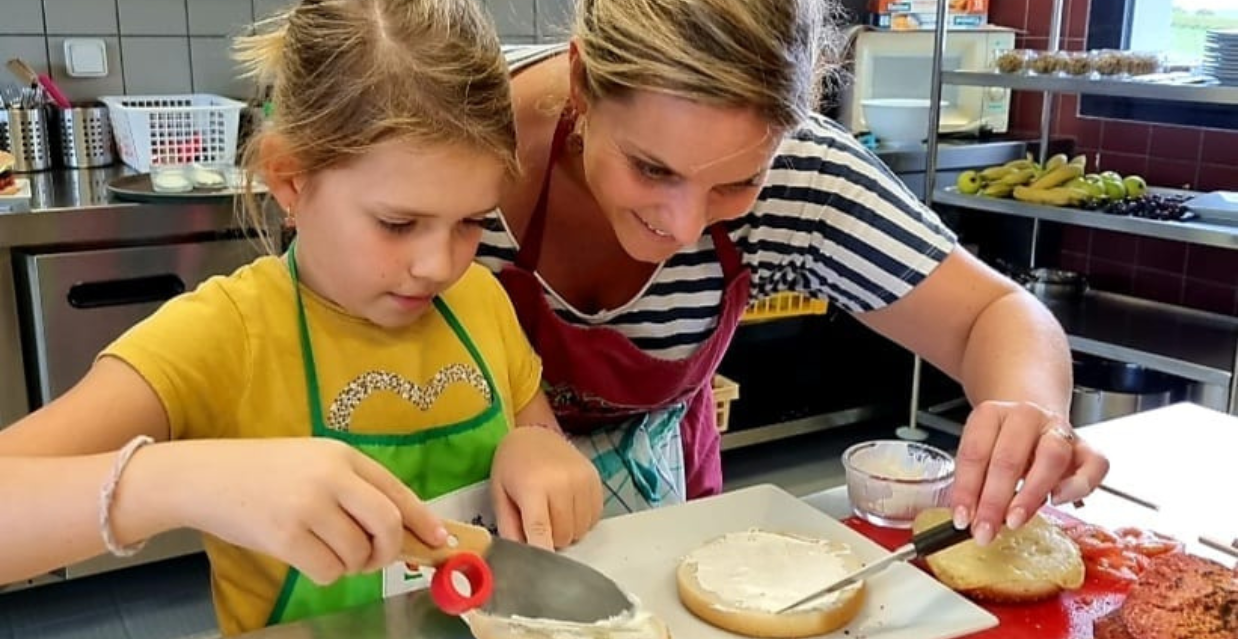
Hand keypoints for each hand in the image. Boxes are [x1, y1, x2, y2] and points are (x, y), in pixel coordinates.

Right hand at [142, 438, 446, 584]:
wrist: (204, 476)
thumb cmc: (263, 472)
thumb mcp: (314, 462)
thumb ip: (354, 488)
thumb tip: (401, 529)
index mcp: (343, 456)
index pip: (398, 492)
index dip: (425, 521)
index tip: (441, 542)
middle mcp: (331, 477)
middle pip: (388, 525)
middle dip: (390, 550)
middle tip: (376, 559)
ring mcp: (308, 507)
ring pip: (358, 554)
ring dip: (352, 565)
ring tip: (329, 552)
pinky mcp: (286, 537)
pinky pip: (329, 570)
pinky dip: (327, 573)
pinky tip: (308, 558)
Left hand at [490, 426, 602, 549]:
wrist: (535, 433)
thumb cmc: (512, 465)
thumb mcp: (500, 494)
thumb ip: (509, 526)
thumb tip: (518, 556)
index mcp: (533, 487)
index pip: (540, 531)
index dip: (540, 553)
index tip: (538, 571)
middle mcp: (562, 483)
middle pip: (562, 535)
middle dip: (550, 539)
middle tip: (538, 526)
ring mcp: (582, 481)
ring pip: (579, 530)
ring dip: (566, 532)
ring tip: (553, 515)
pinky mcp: (595, 480)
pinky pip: (593, 518)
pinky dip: (581, 522)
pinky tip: (567, 509)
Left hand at [949, 400, 1108, 545]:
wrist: (1034, 424)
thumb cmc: (1002, 445)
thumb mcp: (980, 457)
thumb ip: (975, 484)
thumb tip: (968, 519)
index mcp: (991, 415)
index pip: (974, 452)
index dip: (966, 489)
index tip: (962, 519)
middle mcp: (1026, 417)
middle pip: (1010, 457)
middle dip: (994, 500)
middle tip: (985, 529)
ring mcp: (1059, 430)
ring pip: (1051, 457)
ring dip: (1031, 494)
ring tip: (1015, 520)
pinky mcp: (1087, 447)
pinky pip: (1093, 465)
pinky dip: (1077, 486)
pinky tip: (1058, 500)